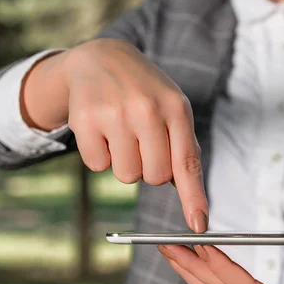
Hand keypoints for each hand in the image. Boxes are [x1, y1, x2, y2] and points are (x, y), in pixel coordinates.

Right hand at [22, 39, 207, 231]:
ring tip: (122, 133)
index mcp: (176, 108)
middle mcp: (146, 110)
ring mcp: (114, 114)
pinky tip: (102, 130)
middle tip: (143, 143)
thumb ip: (185, 148)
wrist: (102, 58)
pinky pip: (97, 166)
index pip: (187, 163)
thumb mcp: (173, 108)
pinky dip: (100, 155)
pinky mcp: (84, 120)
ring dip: (125, 163)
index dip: (193, 198)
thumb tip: (190, 196)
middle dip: (150, 169)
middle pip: (154, 177)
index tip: (198, 225)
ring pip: (126, 176)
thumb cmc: (146, 92)